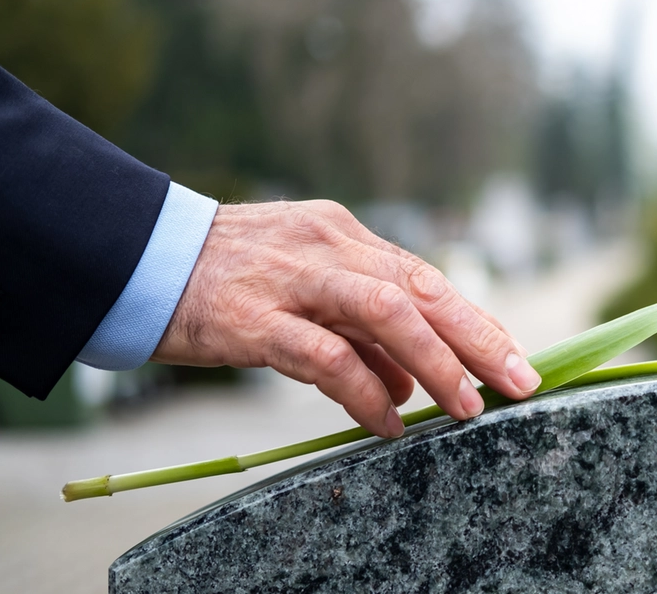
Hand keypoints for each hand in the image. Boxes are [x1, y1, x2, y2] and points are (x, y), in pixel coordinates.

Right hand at [150, 200, 541, 436]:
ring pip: (386, 312)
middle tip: (519, 381)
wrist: (136, 258)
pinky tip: (387, 422)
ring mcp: (292, 279)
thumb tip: (413, 383)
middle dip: (479, 337)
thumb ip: (359, 330)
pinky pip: (326, 356)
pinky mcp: (254, 318)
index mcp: (344, 235)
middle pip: (422, 288)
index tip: (515, 357)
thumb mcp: (303, 286)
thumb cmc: (226, 279)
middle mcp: (328, 247)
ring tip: (465, 407)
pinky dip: (365, 392)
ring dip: (437, 362)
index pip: (425, 277)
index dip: (475, 320)